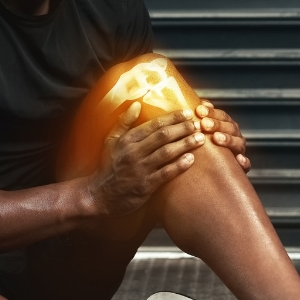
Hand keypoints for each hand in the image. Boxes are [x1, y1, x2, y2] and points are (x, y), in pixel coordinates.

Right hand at [86, 103, 204, 215]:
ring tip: (200, 139)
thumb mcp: (111, 141)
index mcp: (127, 140)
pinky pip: (165, 173)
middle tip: (198, 124)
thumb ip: (124, 122)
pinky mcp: (145, 186)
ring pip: (166, 153)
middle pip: (163, 136)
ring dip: (185, 144)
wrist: (100, 195)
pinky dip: (179, 165)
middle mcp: (134, 152)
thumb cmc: (108, 166)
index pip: (154, 125)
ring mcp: (140, 169)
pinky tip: (191, 159)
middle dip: (183, 129)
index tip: (187, 113)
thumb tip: (136, 104)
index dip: (172, 118)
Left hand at [195, 100, 249, 172]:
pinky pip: (246, 164)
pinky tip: (239, 160)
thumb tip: (198, 102)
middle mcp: (235, 136)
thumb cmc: (205, 147)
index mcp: (227, 126)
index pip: (221, 116)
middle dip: (217, 124)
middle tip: (204, 124)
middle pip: (230, 127)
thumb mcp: (202, 132)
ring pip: (238, 143)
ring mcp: (239, 151)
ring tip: (216, 138)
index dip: (211, 112)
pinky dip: (244, 162)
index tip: (199, 110)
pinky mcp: (242, 167)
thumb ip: (202, 117)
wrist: (210, 174)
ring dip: (228, 139)